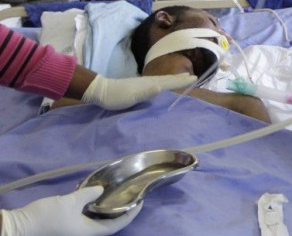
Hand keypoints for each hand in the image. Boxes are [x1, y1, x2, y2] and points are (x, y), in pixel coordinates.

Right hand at [0, 186, 141, 235]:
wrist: (21, 226)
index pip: (116, 225)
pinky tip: (95, 196)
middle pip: (109, 224)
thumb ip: (88, 195)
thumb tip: (101, 190)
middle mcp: (85, 233)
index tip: (140, 201)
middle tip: (129, 195)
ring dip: (107, 209)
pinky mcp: (68, 225)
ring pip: (98, 220)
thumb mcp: (70, 202)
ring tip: (116, 194)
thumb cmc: (48, 216)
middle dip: (121, 211)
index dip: (130, 214)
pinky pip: (87, 218)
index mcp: (89, 232)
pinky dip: (94, 208)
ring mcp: (76, 231)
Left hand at [81, 73, 195, 109]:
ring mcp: (144, 84)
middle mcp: (149, 82)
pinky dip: (165, 83)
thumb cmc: (116, 96)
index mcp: (149, 84)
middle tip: (193, 76)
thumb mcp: (131, 96)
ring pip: (163, 81)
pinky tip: (163, 85)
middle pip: (168, 79)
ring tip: (182, 78)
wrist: (102, 91)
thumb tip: (161, 87)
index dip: (181, 80)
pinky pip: (158, 84)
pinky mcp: (140, 87)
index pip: (169, 82)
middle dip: (180, 78)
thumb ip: (146, 92)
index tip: (194, 77)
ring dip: (174, 80)